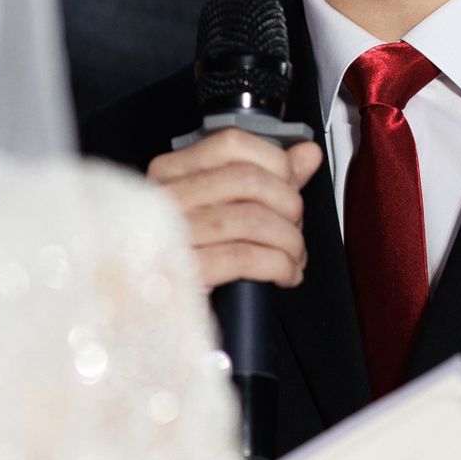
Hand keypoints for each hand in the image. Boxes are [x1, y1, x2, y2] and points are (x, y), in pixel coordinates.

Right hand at [148, 129, 324, 293]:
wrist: (154, 316)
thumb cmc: (186, 258)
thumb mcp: (221, 210)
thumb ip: (266, 177)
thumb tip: (306, 155)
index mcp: (171, 174)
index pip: (231, 144)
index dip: (276, 163)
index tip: (290, 185)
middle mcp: (166, 198)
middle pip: (248, 180)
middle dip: (289, 206)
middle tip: (294, 227)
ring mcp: (171, 235)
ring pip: (251, 219)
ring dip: (288, 241)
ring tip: (293, 255)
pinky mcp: (184, 273)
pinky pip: (245, 258)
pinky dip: (278, 266)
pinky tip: (284, 274)